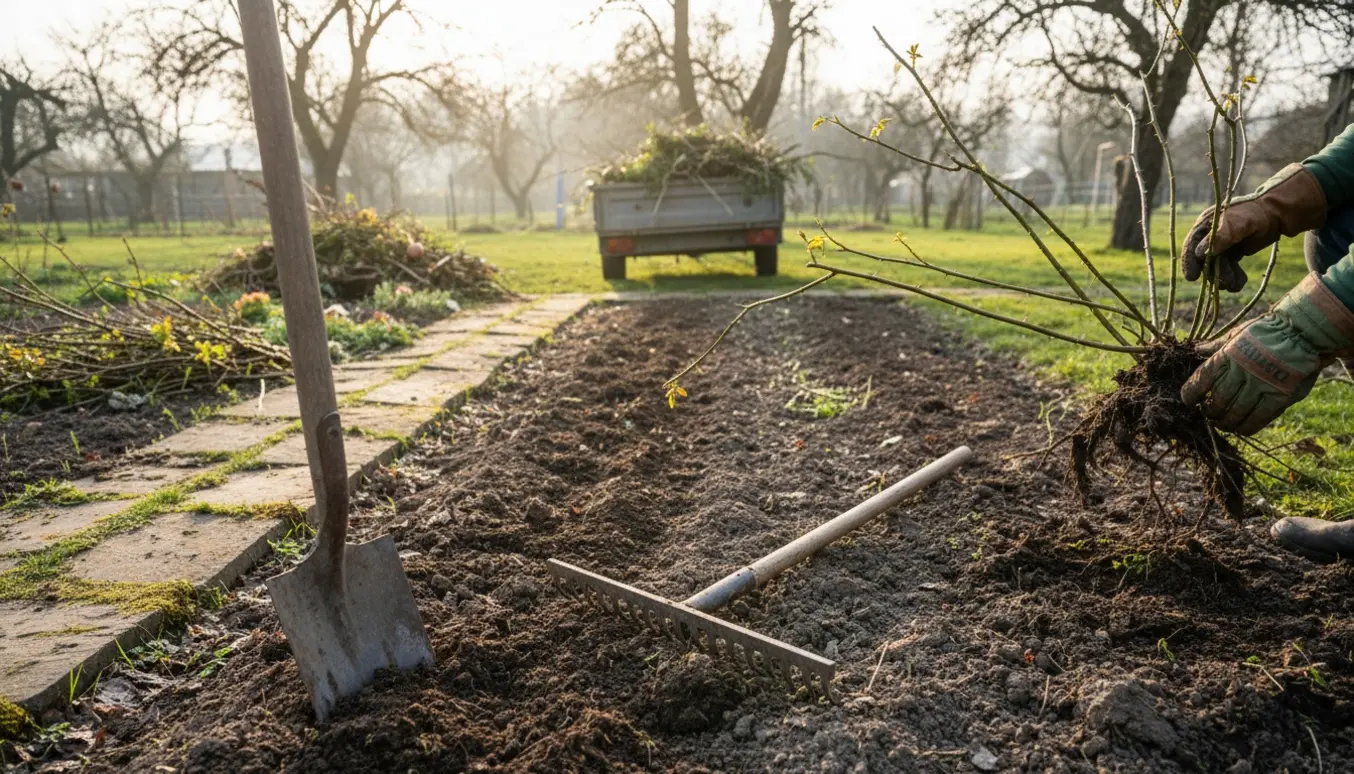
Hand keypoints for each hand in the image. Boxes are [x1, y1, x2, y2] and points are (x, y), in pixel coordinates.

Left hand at [1180, 324, 1322, 434]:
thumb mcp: (1238, 333)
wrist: (1302, 332)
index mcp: (1227, 355)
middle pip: (1217, 401)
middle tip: (1209, 414)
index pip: (1201, 380)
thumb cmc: (1266, 331)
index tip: (1189, 401)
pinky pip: (1258, 419)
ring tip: (1223, 424)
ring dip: (1226, 423)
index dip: (1190, 395)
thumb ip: (1217, 346)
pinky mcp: (1280, 396)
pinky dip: (1247, 428)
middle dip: (1210, 412)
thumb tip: (1196, 349)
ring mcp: (1261, 385)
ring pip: (1235, 414)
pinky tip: (1242, 429)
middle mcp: (1241, 371)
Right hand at [1181, 164, 1325, 292]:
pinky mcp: (1232, 253)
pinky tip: (1240, 282)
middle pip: (1204, 260)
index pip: (1192, 245)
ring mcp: (1221, 246)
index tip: (1192, 278)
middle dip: (1213, 273)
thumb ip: (1220, 238)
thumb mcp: (1238, 224)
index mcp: (1206, 225)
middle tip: (1224, 285)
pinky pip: (1228, 269)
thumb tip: (1198, 254)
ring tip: (1235, 286)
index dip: (1189, 262)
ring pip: (1216, 267)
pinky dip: (1233, 277)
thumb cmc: (1256, 214)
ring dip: (1224, 278)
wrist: (1277, 214)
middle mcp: (1210, 236)